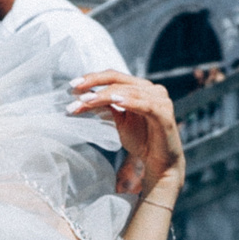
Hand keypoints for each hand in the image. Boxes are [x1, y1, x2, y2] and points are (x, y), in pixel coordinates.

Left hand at [69, 72, 184, 198]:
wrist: (159, 163)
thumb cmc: (141, 140)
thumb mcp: (118, 120)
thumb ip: (104, 106)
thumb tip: (81, 97)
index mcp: (140, 87)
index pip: (114, 76)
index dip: (93, 78)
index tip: (72, 85)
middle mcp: (152, 89)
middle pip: (119, 80)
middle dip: (95, 85)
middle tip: (75, 91)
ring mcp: (160, 100)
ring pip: (128, 91)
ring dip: (105, 95)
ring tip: (87, 101)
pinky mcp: (165, 114)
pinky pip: (146, 105)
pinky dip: (130, 102)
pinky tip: (116, 101)